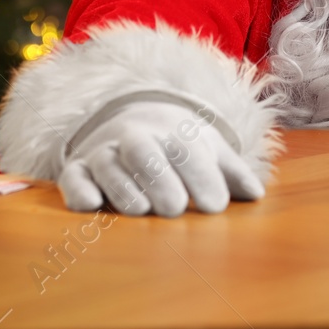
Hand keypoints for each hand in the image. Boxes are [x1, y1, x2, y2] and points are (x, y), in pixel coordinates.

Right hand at [57, 100, 263, 216]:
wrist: (132, 118)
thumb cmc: (179, 144)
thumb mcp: (208, 148)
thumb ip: (231, 171)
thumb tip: (255, 195)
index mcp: (173, 130)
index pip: (187, 149)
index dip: (201, 176)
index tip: (214, 205)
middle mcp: (136, 137)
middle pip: (144, 151)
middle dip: (160, 179)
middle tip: (175, 209)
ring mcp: (105, 152)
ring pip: (109, 165)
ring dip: (123, 187)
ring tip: (142, 211)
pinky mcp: (78, 169)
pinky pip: (73, 177)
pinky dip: (79, 190)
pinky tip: (92, 205)